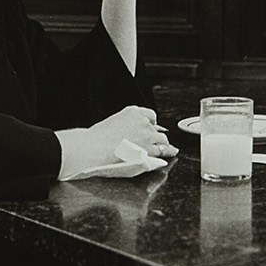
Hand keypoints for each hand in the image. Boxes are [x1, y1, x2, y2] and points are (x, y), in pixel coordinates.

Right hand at [56, 105, 176, 178]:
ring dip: (162, 144)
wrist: (94, 148)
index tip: (150, 127)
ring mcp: (147, 135)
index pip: (150, 115)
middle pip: (157, 128)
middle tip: (153, 141)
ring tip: (165, 148)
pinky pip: (164, 151)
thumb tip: (134, 131)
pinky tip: (171, 153)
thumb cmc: (97, 138)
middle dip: (155, 135)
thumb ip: (127, 124)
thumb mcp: (114, 122)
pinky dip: (168, 152)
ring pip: (163, 139)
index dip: (151, 123)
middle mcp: (142, 122)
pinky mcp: (149, 149)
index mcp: (133, 112)